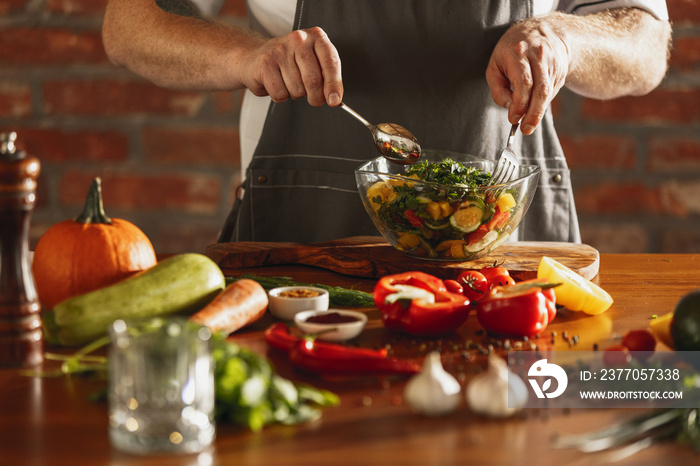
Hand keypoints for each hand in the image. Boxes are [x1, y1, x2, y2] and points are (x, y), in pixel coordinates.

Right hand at [239, 27, 342, 106]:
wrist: (256, 58)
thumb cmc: (290, 63)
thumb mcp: (313, 63)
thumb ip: (326, 77)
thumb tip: (334, 97)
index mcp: (316, 37)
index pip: (331, 62)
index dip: (334, 84)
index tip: (334, 100)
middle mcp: (299, 39)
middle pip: (313, 79)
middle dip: (315, 97)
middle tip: (314, 99)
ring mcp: (280, 50)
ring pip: (297, 89)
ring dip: (295, 94)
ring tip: (289, 83)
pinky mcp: (265, 63)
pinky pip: (280, 93)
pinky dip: (280, 96)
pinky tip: (277, 84)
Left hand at [485, 18, 569, 134]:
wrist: (543, 31)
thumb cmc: (512, 51)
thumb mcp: (495, 65)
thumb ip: (498, 89)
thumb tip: (509, 108)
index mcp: (519, 52)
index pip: (524, 82)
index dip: (519, 104)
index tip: (513, 119)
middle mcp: (539, 56)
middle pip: (540, 90)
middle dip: (533, 113)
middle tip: (526, 129)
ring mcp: (553, 63)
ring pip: (548, 93)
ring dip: (538, 112)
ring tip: (529, 125)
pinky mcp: (560, 71)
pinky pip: (551, 92)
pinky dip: (542, 103)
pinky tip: (534, 107)